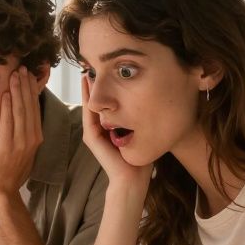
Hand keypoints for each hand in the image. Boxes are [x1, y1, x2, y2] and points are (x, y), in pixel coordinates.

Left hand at [0, 67, 41, 199]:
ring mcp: (20, 142)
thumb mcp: (19, 152)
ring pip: (21, 110)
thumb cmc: (6, 174)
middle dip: (26, 85)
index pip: (34, 109)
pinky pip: (9, 121)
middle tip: (23, 67)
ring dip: (18, 90)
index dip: (31, 91)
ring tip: (16, 73)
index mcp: (35, 138)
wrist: (0, 192)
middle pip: (30, 106)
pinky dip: (8, 106)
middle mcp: (31, 138)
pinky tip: (7, 93)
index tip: (28, 76)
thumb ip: (21, 136)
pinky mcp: (7, 145)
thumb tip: (20, 124)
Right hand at [81, 75, 151, 194]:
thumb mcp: (143, 134)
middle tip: (93, 65)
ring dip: (88, 89)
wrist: (133, 179)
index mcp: (110, 129)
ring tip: (87, 71)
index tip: (108, 72)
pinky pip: (89, 114)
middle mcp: (99, 130)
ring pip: (90, 105)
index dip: (106, 88)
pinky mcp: (91, 137)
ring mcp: (93, 134)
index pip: (106, 104)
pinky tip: (88, 85)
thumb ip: (142, 121)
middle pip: (96, 102)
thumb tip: (157, 102)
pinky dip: (87, 99)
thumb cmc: (141, 160)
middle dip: (94, 85)